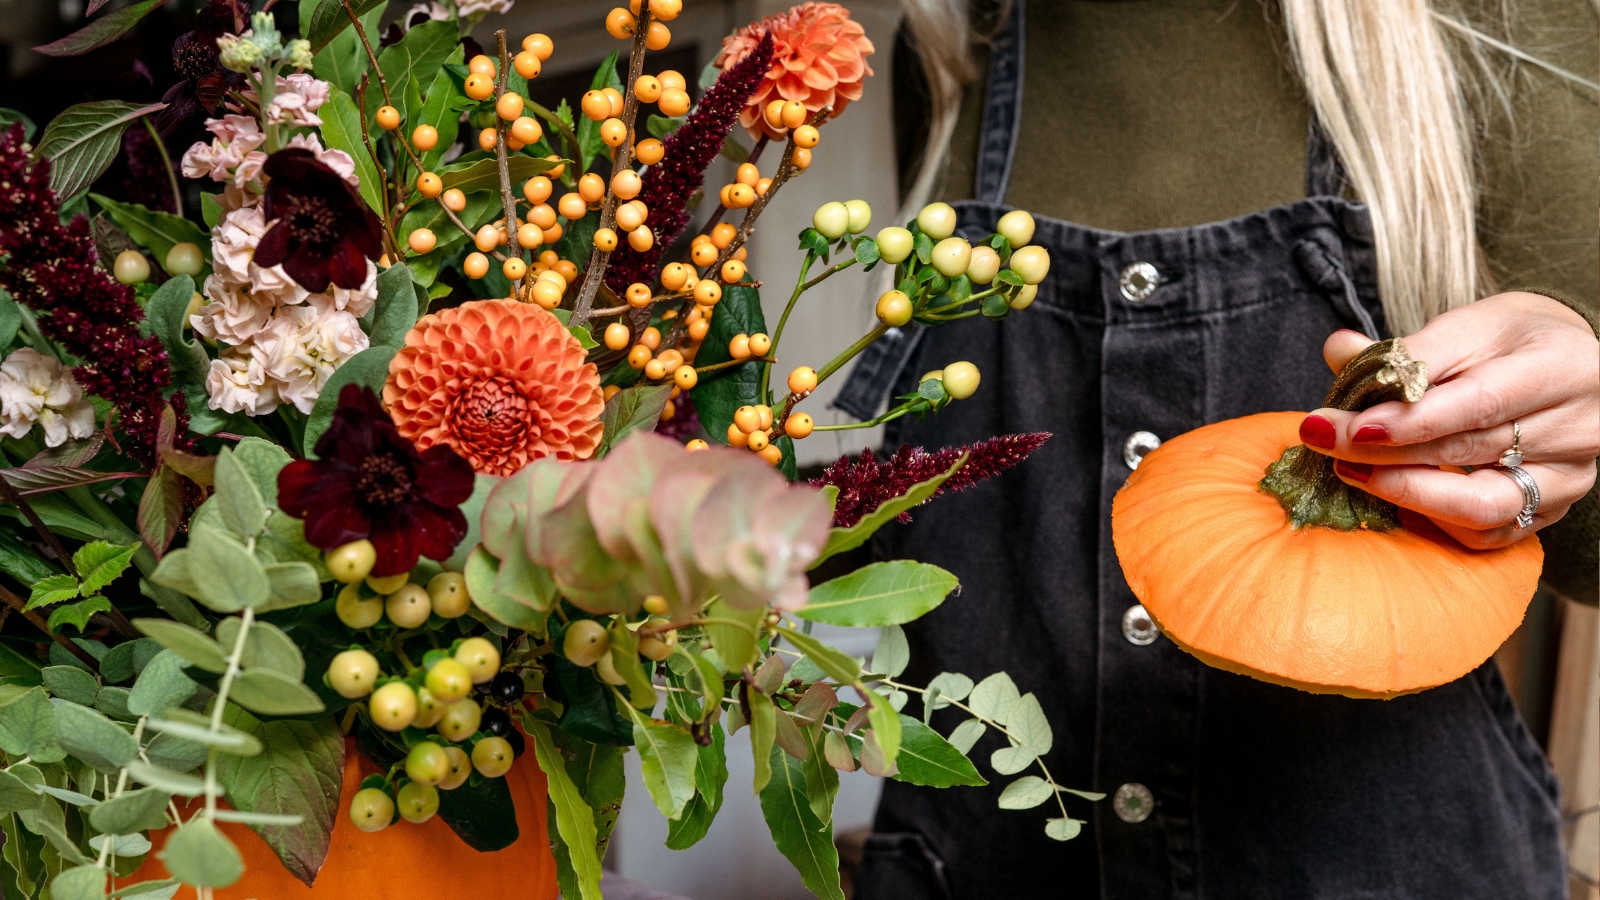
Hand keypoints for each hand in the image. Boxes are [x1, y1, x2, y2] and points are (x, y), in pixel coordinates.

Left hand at [1299, 292, 1598, 548]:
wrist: (1566, 364)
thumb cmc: (1511, 342)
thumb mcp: (1466, 326)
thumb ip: (1405, 350)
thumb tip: (1338, 349)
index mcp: (1560, 366)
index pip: (1477, 402)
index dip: (1409, 420)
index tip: (1347, 426)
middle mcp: (1578, 426)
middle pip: (1471, 451)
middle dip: (1386, 452)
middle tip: (1324, 443)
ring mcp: (1572, 476)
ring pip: (1483, 505)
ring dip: (1407, 493)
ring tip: (1352, 471)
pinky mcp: (1554, 509)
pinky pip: (1489, 534)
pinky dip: (1436, 521)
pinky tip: (1395, 497)